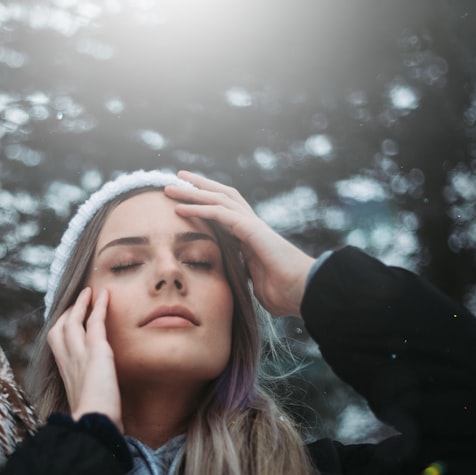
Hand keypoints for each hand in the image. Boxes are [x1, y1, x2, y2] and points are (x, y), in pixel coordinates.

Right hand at [46, 287, 122, 432]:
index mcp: (65, 375)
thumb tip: (102, 405)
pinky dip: (99, 306)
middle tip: (77, 301)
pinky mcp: (95, 351)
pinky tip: (104, 294)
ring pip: (73, 321)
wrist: (94, 424)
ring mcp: (79, 354)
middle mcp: (67, 361)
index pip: (57, 346)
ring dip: (80, 304)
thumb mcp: (88, 405)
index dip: (61, 332)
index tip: (67, 323)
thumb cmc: (94, 421)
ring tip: (88, 292)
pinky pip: (95, 321)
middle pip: (58, 329)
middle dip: (67, 314)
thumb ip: (90, 397)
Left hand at [165, 171, 316, 317]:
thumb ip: (244, 277)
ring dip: (193, 192)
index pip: (225, 211)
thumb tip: (236, 283)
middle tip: (177, 178)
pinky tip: (180, 208)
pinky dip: (199, 209)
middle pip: (222, 196)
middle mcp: (251, 225)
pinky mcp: (252, 230)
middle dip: (199, 186)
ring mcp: (253, 225)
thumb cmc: (286, 294)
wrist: (304, 292)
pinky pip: (221, 214)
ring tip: (171, 186)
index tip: (186, 198)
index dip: (206, 202)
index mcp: (251, 237)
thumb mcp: (256, 284)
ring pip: (219, 199)